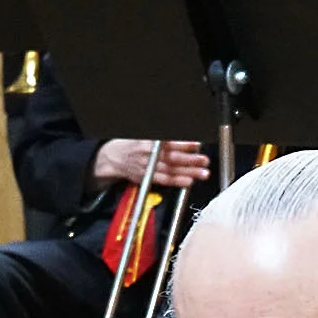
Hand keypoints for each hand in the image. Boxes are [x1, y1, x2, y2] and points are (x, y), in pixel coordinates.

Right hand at [93, 138, 209, 190]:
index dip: (184, 144)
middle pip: (172, 157)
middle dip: (190, 159)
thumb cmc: (134, 144)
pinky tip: (189, 181)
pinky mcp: (147, 177)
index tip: (197, 144)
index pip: (169, 143)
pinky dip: (177, 181)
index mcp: (149, 141)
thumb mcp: (145, 135)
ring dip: (189, 172)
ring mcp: (148, 167)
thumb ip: (164, 138)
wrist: (113, 157)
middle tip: (204, 160)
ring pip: (171, 170)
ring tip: (203, 173)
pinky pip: (164, 180)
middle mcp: (149, 154)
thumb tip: (183, 140)